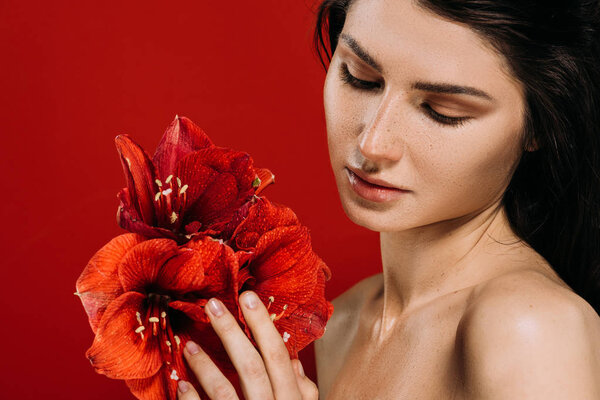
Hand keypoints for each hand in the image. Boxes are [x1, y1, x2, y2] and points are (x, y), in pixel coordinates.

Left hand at [176, 290, 318, 399]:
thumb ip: (304, 390)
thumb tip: (291, 359)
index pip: (277, 355)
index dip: (263, 324)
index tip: (248, 296)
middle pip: (252, 366)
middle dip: (233, 332)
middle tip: (214, 305)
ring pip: (227, 392)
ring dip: (206, 366)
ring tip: (189, 344)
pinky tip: (180, 384)